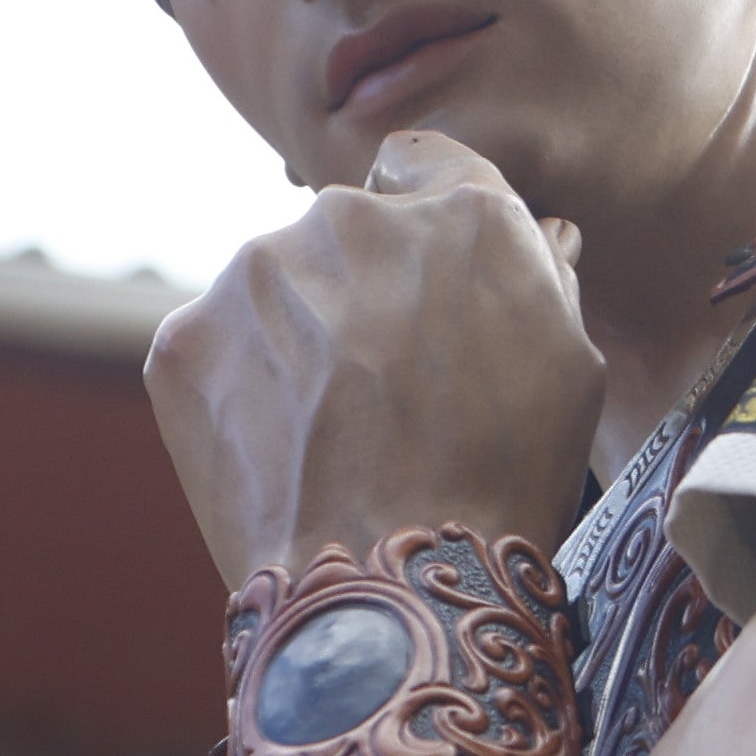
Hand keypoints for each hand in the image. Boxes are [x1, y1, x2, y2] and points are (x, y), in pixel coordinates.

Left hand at [146, 132, 604, 586]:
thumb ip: (541, 276)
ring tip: (329, 436)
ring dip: (297, 339)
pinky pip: (217, 348)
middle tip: (382, 391)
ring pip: (277, 289)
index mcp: (460, 213)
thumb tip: (535, 234)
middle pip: (345, 233)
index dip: (422, 222)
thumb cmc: (500, 484)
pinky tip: (281, 454)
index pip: (423, 166)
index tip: (419, 278)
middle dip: (360, 291)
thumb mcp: (569, 369)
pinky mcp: (186, 336)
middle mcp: (349, 216)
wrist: (391, 589)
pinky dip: (240, 391)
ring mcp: (256, 272)